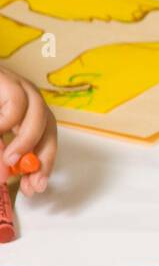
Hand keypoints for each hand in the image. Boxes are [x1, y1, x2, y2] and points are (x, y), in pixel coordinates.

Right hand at [0, 67, 54, 195]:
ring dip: (26, 141)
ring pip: (37, 112)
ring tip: (9, 161)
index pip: (45, 139)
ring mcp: (15, 85)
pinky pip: (16, 101)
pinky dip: (8, 120)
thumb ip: (0, 149)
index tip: (36, 188)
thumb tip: (4, 175)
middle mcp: (25, 97)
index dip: (44, 164)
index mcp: (23, 112)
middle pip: (48, 126)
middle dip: (43, 157)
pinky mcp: (3, 77)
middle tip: (31, 181)